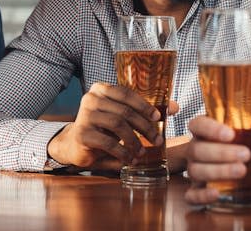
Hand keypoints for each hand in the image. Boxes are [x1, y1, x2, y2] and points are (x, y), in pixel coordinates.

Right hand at [47, 83, 163, 167]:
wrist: (75, 144)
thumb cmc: (103, 128)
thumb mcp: (123, 117)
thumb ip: (146, 111)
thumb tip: (175, 107)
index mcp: (101, 89)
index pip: (126, 93)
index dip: (144, 105)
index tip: (158, 117)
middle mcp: (91, 98)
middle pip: (125, 111)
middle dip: (144, 126)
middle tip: (157, 140)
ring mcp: (84, 115)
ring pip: (118, 125)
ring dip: (134, 140)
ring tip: (142, 152)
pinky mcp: (82, 134)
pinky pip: (108, 143)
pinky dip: (123, 153)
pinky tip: (130, 160)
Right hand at [185, 114, 250, 204]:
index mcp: (205, 129)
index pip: (198, 124)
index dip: (210, 129)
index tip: (230, 135)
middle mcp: (195, 148)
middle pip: (197, 149)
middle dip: (221, 153)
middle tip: (246, 154)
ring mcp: (195, 169)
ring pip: (196, 170)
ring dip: (218, 171)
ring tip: (242, 170)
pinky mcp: (198, 189)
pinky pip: (192, 195)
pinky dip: (202, 196)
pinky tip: (216, 194)